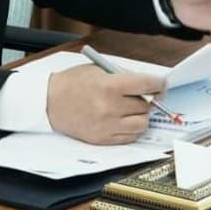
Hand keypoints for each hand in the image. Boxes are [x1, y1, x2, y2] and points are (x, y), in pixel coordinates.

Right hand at [43, 64, 166, 144]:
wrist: (48, 102)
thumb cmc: (73, 83)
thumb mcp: (98, 71)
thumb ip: (124, 77)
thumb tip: (149, 85)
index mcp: (109, 85)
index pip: (146, 85)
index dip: (159, 84)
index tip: (162, 85)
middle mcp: (109, 107)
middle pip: (145, 106)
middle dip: (145, 100)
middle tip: (137, 96)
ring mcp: (106, 126)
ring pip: (141, 124)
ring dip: (140, 116)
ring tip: (129, 110)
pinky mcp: (103, 139)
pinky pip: (129, 137)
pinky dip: (130, 128)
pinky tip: (122, 120)